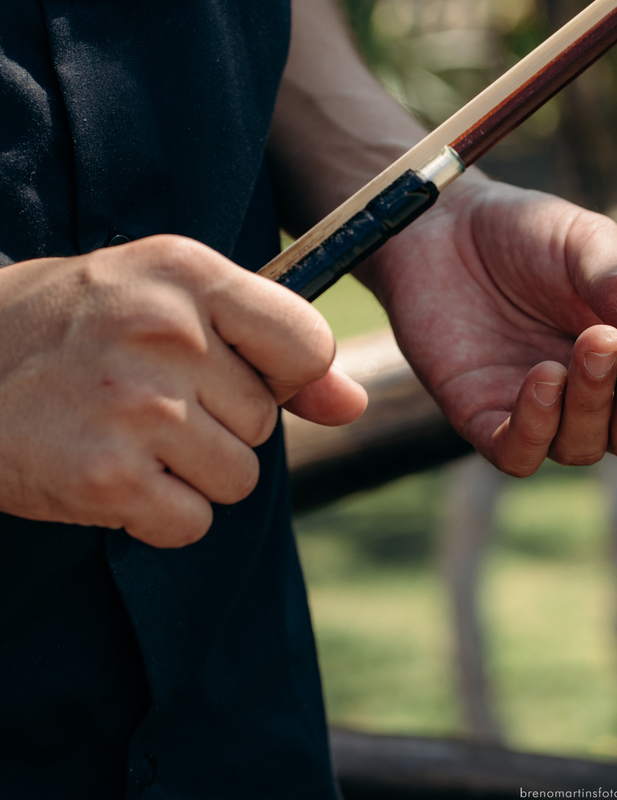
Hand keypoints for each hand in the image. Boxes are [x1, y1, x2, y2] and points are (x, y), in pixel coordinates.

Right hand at [0, 235, 365, 546]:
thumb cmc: (78, 329)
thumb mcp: (173, 302)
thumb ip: (274, 347)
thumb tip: (353, 405)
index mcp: (189, 275)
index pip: (309, 345)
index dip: (287, 374)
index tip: (239, 372)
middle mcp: (166, 334)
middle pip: (265, 422)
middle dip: (218, 423)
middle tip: (143, 398)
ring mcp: (135, 407)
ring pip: (237, 478)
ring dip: (191, 473)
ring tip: (126, 434)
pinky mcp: (105, 476)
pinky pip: (192, 523)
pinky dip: (157, 514)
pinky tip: (109, 473)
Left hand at [358, 179, 616, 476]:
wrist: (442, 225)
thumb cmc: (523, 233)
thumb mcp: (578, 241)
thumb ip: (614, 274)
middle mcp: (588, 397)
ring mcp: (536, 413)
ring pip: (584, 447)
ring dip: (594, 402)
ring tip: (590, 344)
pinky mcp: (482, 418)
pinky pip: (519, 453)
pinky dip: (537, 426)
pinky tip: (544, 377)